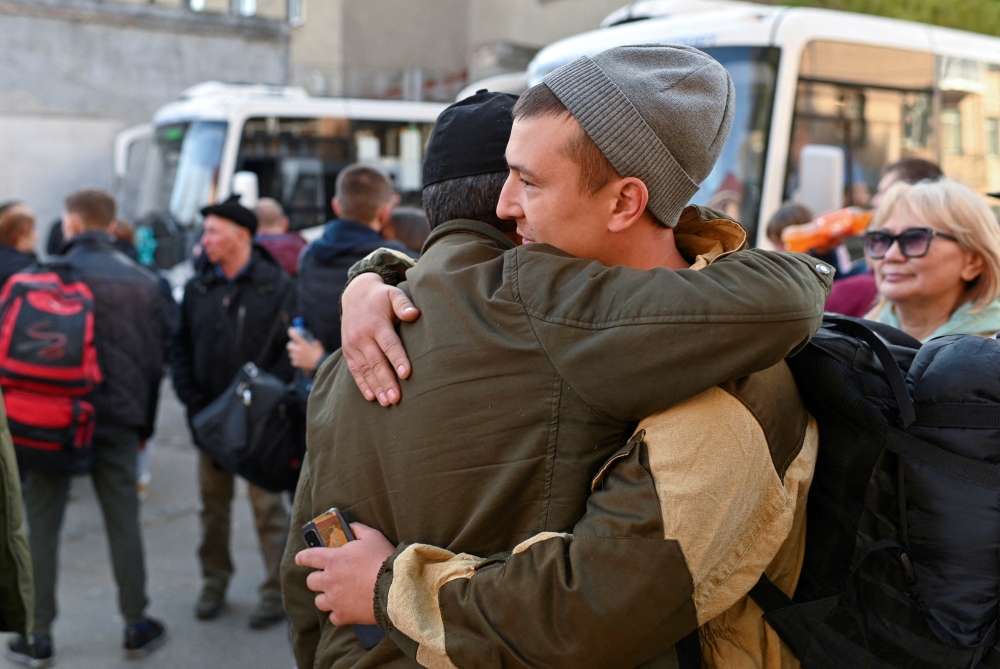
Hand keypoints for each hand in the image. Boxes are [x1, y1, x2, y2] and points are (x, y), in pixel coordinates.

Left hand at [287, 329, 325, 371]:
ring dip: (293, 353)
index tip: (290, 330)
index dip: (291, 332)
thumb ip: (313, 342)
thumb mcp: (318, 344)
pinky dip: (295, 361)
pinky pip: (293, 361)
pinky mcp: (297, 364)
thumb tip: (313, 341)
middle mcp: (298, 350)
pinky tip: (299, 361)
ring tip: (297, 354)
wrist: (321, 363)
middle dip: (291, 345)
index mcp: (303, 344)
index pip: (294, 336)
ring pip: (290, 354)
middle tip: (294, 345)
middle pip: (289, 346)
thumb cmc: (320, 353)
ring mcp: (297, 357)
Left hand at [295, 523, 395, 625]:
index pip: (308, 557)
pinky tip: (346, 609)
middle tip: (328, 578)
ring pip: (319, 601)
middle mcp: (329, 580)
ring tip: (336, 595)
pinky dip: (338, 613)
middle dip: (317, 579)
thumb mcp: (373, 537)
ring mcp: (335, 600)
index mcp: (333, 559)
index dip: (302, 557)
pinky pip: (333, 617)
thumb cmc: (383, 559)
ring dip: (325, 597)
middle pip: (311, 581)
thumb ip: (358, 529)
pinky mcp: (343, 615)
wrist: (395, 587)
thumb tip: (350, 526)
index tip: (299, 559)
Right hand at [341, 273, 419, 405]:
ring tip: (387, 402)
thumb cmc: (381, 297)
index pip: (389, 344)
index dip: (398, 359)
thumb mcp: (393, 294)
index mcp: (376, 324)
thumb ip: (403, 304)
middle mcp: (362, 336)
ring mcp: (353, 345)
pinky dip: (363, 385)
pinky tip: (371, 397)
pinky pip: (355, 371)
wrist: (354, 295)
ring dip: (376, 387)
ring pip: (365, 370)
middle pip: (376, 362)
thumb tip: (414, 314)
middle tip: (397, 398)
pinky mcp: (348, 351)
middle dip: (386, 381)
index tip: (406, 374)